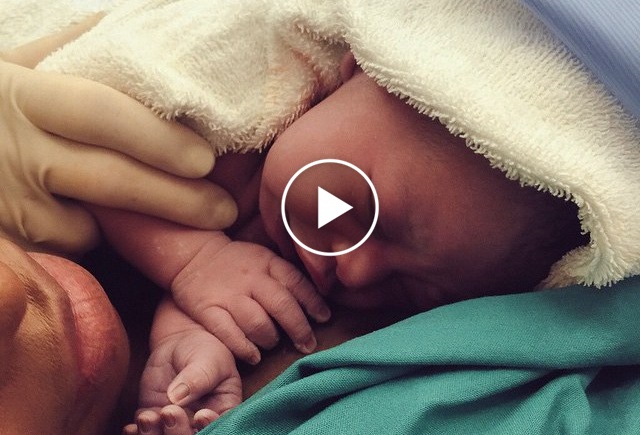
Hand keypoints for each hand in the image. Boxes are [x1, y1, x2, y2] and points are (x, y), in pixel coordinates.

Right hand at [0, 16, 236, 252]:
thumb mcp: (15, 64)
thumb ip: (71, 49)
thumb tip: (131, 24)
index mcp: (24, 94)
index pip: (101, 113)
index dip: (156, 137)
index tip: (205, 157)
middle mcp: (16, 151)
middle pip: (110, 181)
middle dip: (176, 199)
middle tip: (222, 208)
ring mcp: (10, 202)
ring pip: (93, 224)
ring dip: (148, 223)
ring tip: (202, 216)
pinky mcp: (10, 239)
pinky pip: (69, 243)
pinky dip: (94, 232)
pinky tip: (107, 216)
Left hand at [126, 298, 241, 434]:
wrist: (181, 341)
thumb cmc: (205, 349)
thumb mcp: (208, 359)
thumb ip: (197, 378)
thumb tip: (176, 397)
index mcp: (222, 410)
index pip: (220, 427)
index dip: (210, 428)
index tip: (200, 414)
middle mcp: (198, 422)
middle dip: (178, 432)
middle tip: (169, 411)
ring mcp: (176, 421)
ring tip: (147, 417)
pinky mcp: (154, 416)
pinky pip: (145, 432)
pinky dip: (138, 433)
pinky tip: (133, 426)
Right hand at [171, 240, 330, 363]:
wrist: (193, 256)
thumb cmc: (236, 262)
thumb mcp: (263, 257)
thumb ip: (285, 275)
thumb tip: (315, 301)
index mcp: (266, 263)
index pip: (296, 283)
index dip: (313, 303)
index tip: (324, 319)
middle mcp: (250, 279)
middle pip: (281, 305)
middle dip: (299, 328)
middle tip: (307, 344)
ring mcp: (228, 295)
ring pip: (257, 323)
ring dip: (271, 339)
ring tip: (273, 343)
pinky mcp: (208, 310)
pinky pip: (229, 334)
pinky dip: (245, 348)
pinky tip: (254, 356)